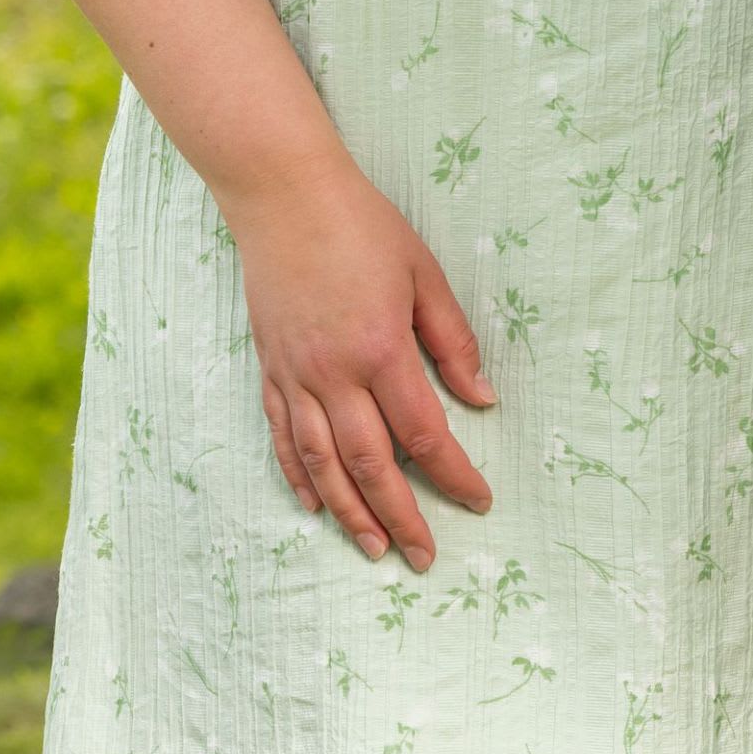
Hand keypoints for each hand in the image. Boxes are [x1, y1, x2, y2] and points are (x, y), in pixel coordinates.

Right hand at [226, 161, 495, 569]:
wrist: (285, 197)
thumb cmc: (363, 227)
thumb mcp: (423, 273)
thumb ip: (453, 341)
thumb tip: (483, 399)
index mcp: (380, 349)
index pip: (423, 432)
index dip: (453, 473)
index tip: (479, 500)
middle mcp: (333, 375)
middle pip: (370, 465)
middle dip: (402, 516)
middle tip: (426, 556)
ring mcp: (295, 377)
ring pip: (322, 465)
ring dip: (349, 514)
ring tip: (375, 549)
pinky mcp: (270, 371)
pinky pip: (282, 439)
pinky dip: (299, 478)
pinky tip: (315, 506)